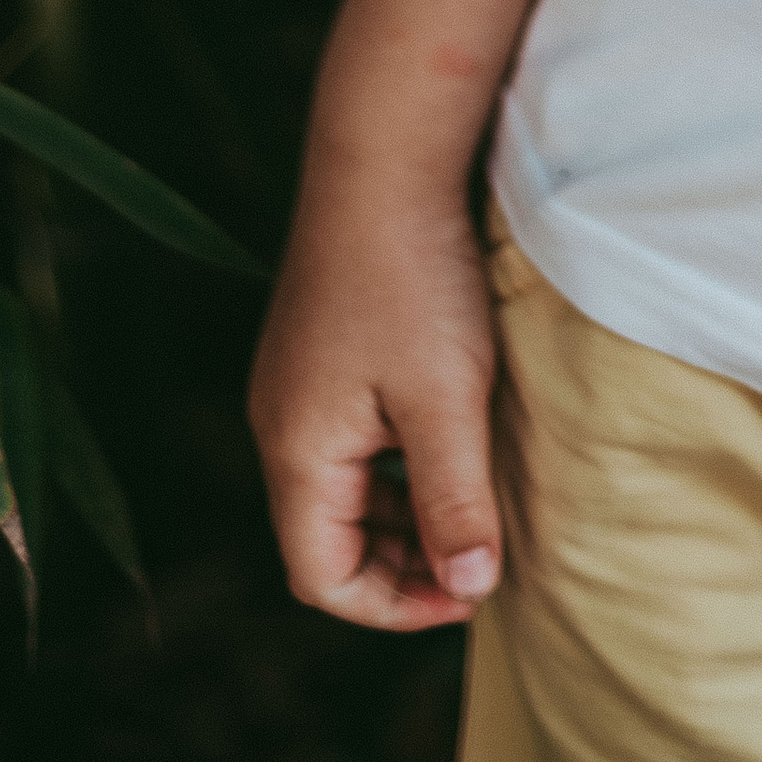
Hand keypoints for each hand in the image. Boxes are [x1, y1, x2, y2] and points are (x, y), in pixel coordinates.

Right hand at [248, 155, 502, 630]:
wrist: (384, 158)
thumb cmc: (415, 277)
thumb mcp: (447, 398)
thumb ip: (455, 499)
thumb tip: (472, 586)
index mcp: (296, 451)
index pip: (322, 576)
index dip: (394, 603)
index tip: (469, 589)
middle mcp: (280, 424)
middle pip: (329, 535)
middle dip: (402, 561)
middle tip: (480, 555)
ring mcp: (296, 382)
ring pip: (344, 484)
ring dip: (404, 508)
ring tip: (475, 502)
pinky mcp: (321, 346)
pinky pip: (352, 435)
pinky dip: (398, 457)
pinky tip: (453, 434)